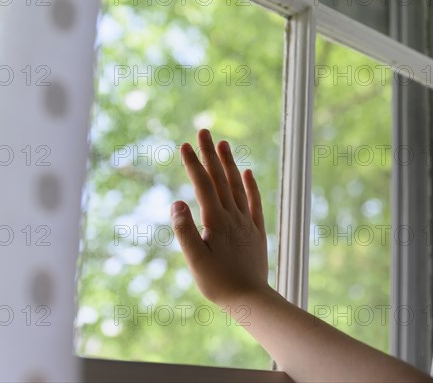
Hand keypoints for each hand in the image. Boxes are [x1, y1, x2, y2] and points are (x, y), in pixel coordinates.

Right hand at [170, 129, 270, 306]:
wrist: (250, 300)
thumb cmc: (218, 283)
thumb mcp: (195, 260)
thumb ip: (185, 231)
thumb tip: (177, 202)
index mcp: (216, 222)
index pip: (203, 185)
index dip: (193, 164)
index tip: (184, 144)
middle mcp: (233, 216)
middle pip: (221, 179)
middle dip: (210, 154)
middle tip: (203, 131)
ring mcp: (247, 222)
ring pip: (238, 186)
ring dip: (229, 163)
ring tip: (223, 143)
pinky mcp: (256, 231)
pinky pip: (254, 202)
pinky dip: (250, 185)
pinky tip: (247, 172)